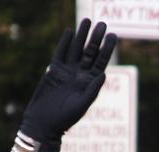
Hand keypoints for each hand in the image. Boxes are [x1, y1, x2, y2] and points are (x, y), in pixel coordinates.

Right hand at [20, 19, 117, 151]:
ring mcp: (67, 71)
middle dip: (96, 38)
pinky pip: (61, 53)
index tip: (113, 35)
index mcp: (90, 83)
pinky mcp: (54, 70)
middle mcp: (80, 75)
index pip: (101, 62)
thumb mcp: (81, 105)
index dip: (107, 49)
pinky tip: (70, 31)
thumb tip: (103, 75)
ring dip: (81, 35)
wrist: (45, 123)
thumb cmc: (65, 119)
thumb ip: (92, 90)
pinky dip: (65, 43)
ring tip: (87, 20)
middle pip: (90, 52)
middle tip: (102, 23)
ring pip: (76, 49)